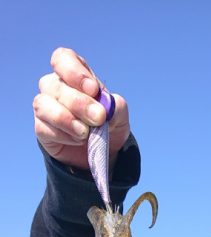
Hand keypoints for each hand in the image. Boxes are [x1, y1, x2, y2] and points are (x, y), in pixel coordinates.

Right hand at [33, 47, 129, 170]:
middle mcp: (55, 86)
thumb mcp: (119, 114)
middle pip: (55, 85)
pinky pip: (44, 127)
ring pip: (43, 105)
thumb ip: (116, 106)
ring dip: (66, 119)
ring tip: (85, 133)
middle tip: (98, 118)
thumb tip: (105, 108)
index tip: (93, 89)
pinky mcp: (41, 128)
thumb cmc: (108, 124)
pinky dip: (63, 135)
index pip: (63, 59)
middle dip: (78, 103)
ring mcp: (45, 106)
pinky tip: (78, 140)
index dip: (74, 71)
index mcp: (74, 74)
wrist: (102, 151)